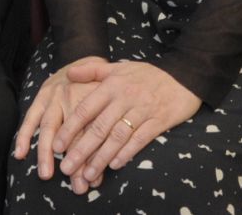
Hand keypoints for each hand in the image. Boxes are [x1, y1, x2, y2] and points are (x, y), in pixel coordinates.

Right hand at [11, 57, 107, 188]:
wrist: (81, 56)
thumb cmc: (99, 86)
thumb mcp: (109, 102)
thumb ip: (109, 127)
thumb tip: (113, 160)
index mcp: (93, 101)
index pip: (92, 134)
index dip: (93, 159)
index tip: (93, 181)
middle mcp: (72, 99)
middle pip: (72, 135)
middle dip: (72, 162)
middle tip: (74, 185)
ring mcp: (54, 98)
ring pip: (49, 128)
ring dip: (45, 153)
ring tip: (45, 174)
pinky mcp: (40, 98)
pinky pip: (30, 118)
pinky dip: (24, 136)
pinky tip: (20, 154)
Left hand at [51, 60, 201, 193]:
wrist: (184, 76)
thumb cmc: (147, 74)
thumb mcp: (119, 67)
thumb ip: (92, 71)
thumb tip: (69, 74)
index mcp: (113, 85)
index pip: (86, 108)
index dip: (71, 127)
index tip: (57, 144)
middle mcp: (125, 98)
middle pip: (99, 127)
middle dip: (81, 149)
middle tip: (67, 167)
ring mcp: (142, 110)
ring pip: (117, 137)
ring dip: (101, 157)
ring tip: (88, 174)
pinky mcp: (158, 121)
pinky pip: (140, 140)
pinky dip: (127, 153)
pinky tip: (114, 165)